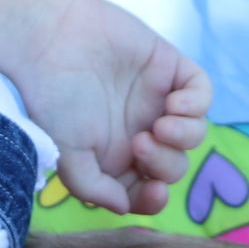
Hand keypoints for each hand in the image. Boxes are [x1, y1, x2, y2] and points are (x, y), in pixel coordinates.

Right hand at [5, 0, 212, 215]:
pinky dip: (197, 104)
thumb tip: (123, 206)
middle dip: (164, 163)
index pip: (147, 190)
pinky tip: (175, 104)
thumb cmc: (51, 100)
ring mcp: (156, 100)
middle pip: (173, 165)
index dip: (156, 199)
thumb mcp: (67, 156)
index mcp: (115, 158)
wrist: (47, 41)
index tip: (154, 192)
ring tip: (160, 125)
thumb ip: (94, 189)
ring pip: (194, 133)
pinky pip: (201, 93)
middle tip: (140, 143)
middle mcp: (138, 131)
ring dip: (184, 137)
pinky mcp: (168, 68)